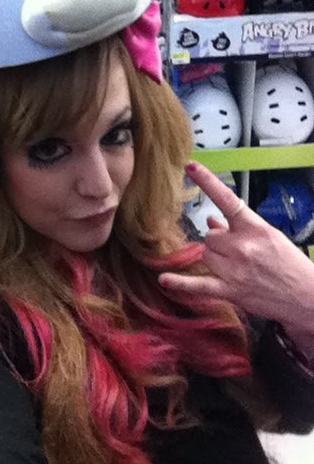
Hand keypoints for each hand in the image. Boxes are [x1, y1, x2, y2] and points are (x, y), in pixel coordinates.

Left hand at [159, 163, 313, 328]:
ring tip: (235, 268)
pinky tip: (164, 279)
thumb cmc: (289, 264)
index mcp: (255, 228)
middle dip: (218, 242)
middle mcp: (243, 246)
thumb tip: (210, 221)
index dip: (207, 181)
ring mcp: (235, 270)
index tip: (190, 166)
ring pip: (204, 254)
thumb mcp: (269, 237)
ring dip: (213, 259)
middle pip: (209, 236)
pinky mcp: (230, 291)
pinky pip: (199, 285)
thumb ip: (237, 227)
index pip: (226, 199)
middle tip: (237, 252)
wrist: (306, 297)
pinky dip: (181, 283)